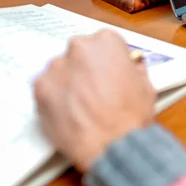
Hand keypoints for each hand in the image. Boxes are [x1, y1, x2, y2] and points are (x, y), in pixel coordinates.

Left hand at [34, 30, 155, 171]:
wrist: (112, 145)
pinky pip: (47, 87)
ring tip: (83, 104)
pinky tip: (70, 111)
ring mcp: (56, 67)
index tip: (111, 71)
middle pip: (81, 52)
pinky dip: (56, 96)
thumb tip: (129, 66)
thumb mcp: (146, 84)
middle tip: (97, 89)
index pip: (106, 42)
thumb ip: (133, 68)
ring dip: (71, 81)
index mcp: (106, 41)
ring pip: (62, 69)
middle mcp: (78, 48)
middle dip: (87, 67)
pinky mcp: (39, 88)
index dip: (110, 59)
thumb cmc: (130, 115)